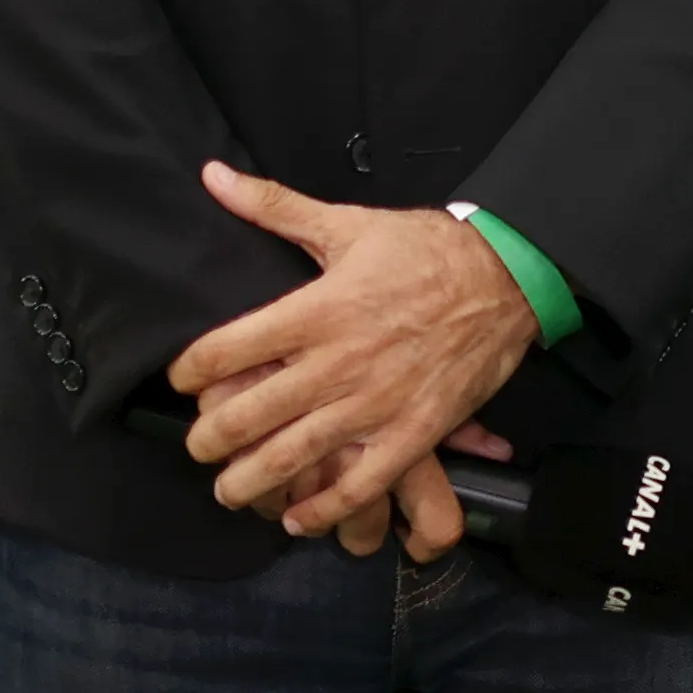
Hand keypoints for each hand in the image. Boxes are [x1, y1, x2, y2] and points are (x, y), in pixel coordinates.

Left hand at [169, 162, 544, 550]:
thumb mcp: (348, 223)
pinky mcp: (414, 431)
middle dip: (207, 439)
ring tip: (229, 489)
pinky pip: (360, 485)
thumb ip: (274, 206)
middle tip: (199, 445)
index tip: (183, 379)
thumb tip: (213, 176)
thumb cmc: (425, 249)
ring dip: (248, 482)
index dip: (188, 371)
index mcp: (317, 309)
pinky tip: (298, 516)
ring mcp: (376, 402)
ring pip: (293, 457)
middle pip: (247, 415)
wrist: (509, 275)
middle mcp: (338, 361)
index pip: (225, 350)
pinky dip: (323, 509)